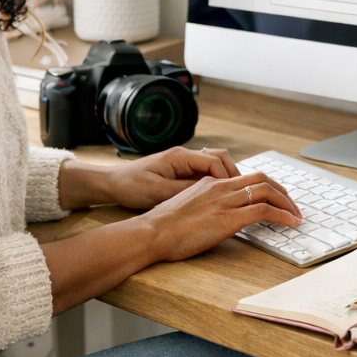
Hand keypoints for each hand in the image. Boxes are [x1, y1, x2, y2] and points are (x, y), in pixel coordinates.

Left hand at [103, 146, 239, 210]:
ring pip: (214, 166)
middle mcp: (184, 157)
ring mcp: (183, 164)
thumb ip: (184, 190)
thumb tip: (209, 193)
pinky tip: (217, 199)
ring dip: (226, 179)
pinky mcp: (180, 173)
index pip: (213, 161)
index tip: (233, 192)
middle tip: (243, 193)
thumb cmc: (131, 185)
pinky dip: (215, 184)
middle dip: (233, 175)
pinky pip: (204, 175)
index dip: (227, 177)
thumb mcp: (158, 191)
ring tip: (234, 197)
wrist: (113, 183)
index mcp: (179, 157)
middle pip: (220, 159)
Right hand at [142, 171, 302, 261]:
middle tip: (292, 206)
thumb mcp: (187, 207)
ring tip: (296, 215)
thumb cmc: (163, 226)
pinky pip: (263, 211)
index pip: (246, 177)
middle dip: (282, 192)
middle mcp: (220, 187)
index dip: (266, 186)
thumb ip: (205, 206)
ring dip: (287, 203)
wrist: (152, 232)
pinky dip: (282, 214)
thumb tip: (217, 217)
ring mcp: (224, 201)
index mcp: (210, 183)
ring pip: (266, 191)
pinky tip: (290, 223)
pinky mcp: (227, 218)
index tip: (276, 197)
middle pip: (261, 179)